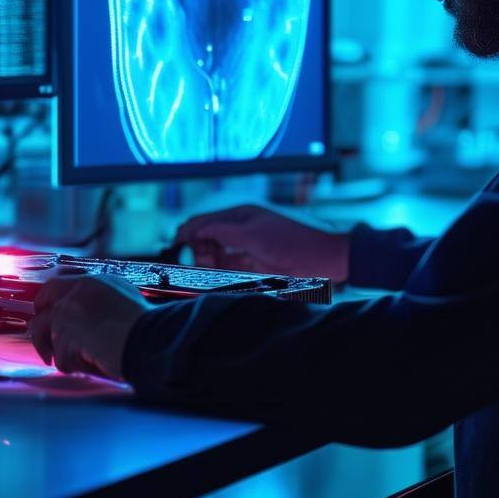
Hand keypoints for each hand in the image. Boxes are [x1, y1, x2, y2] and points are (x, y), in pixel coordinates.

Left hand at [29, 268, 150, 378]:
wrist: (149, 338)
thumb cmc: (147, 326)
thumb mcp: (128, 299)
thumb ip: (104, 303)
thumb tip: (95, 319)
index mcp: (94, 283)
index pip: (60, 283)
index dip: (51, 298)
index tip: (48, 308)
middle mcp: (77, 293)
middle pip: (43, 299)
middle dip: (40, 318)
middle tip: (42, 336)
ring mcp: (68, 314)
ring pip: (43, 330)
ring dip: (56, 349)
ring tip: (68, 362)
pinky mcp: (65, 337)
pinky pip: (60, 358)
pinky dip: (72, 365)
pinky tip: (87, 367)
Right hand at [174, 204, 349, 281]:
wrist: (325, 260)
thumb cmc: (292, 242)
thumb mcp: (252, 235)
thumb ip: (221, 231)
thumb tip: (194, 230)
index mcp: (240, 215)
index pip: (204, 221)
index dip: (187, 232)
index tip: (173, 245)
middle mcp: (242, 229)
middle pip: (208, 240)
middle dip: (196, 252)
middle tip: (189, 267)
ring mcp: (248, 248)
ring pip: (217, 256)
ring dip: (207, 265)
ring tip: (199, 277)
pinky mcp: (256, 266)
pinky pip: (231, 270)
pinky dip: (220, 275)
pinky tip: (214, 282)